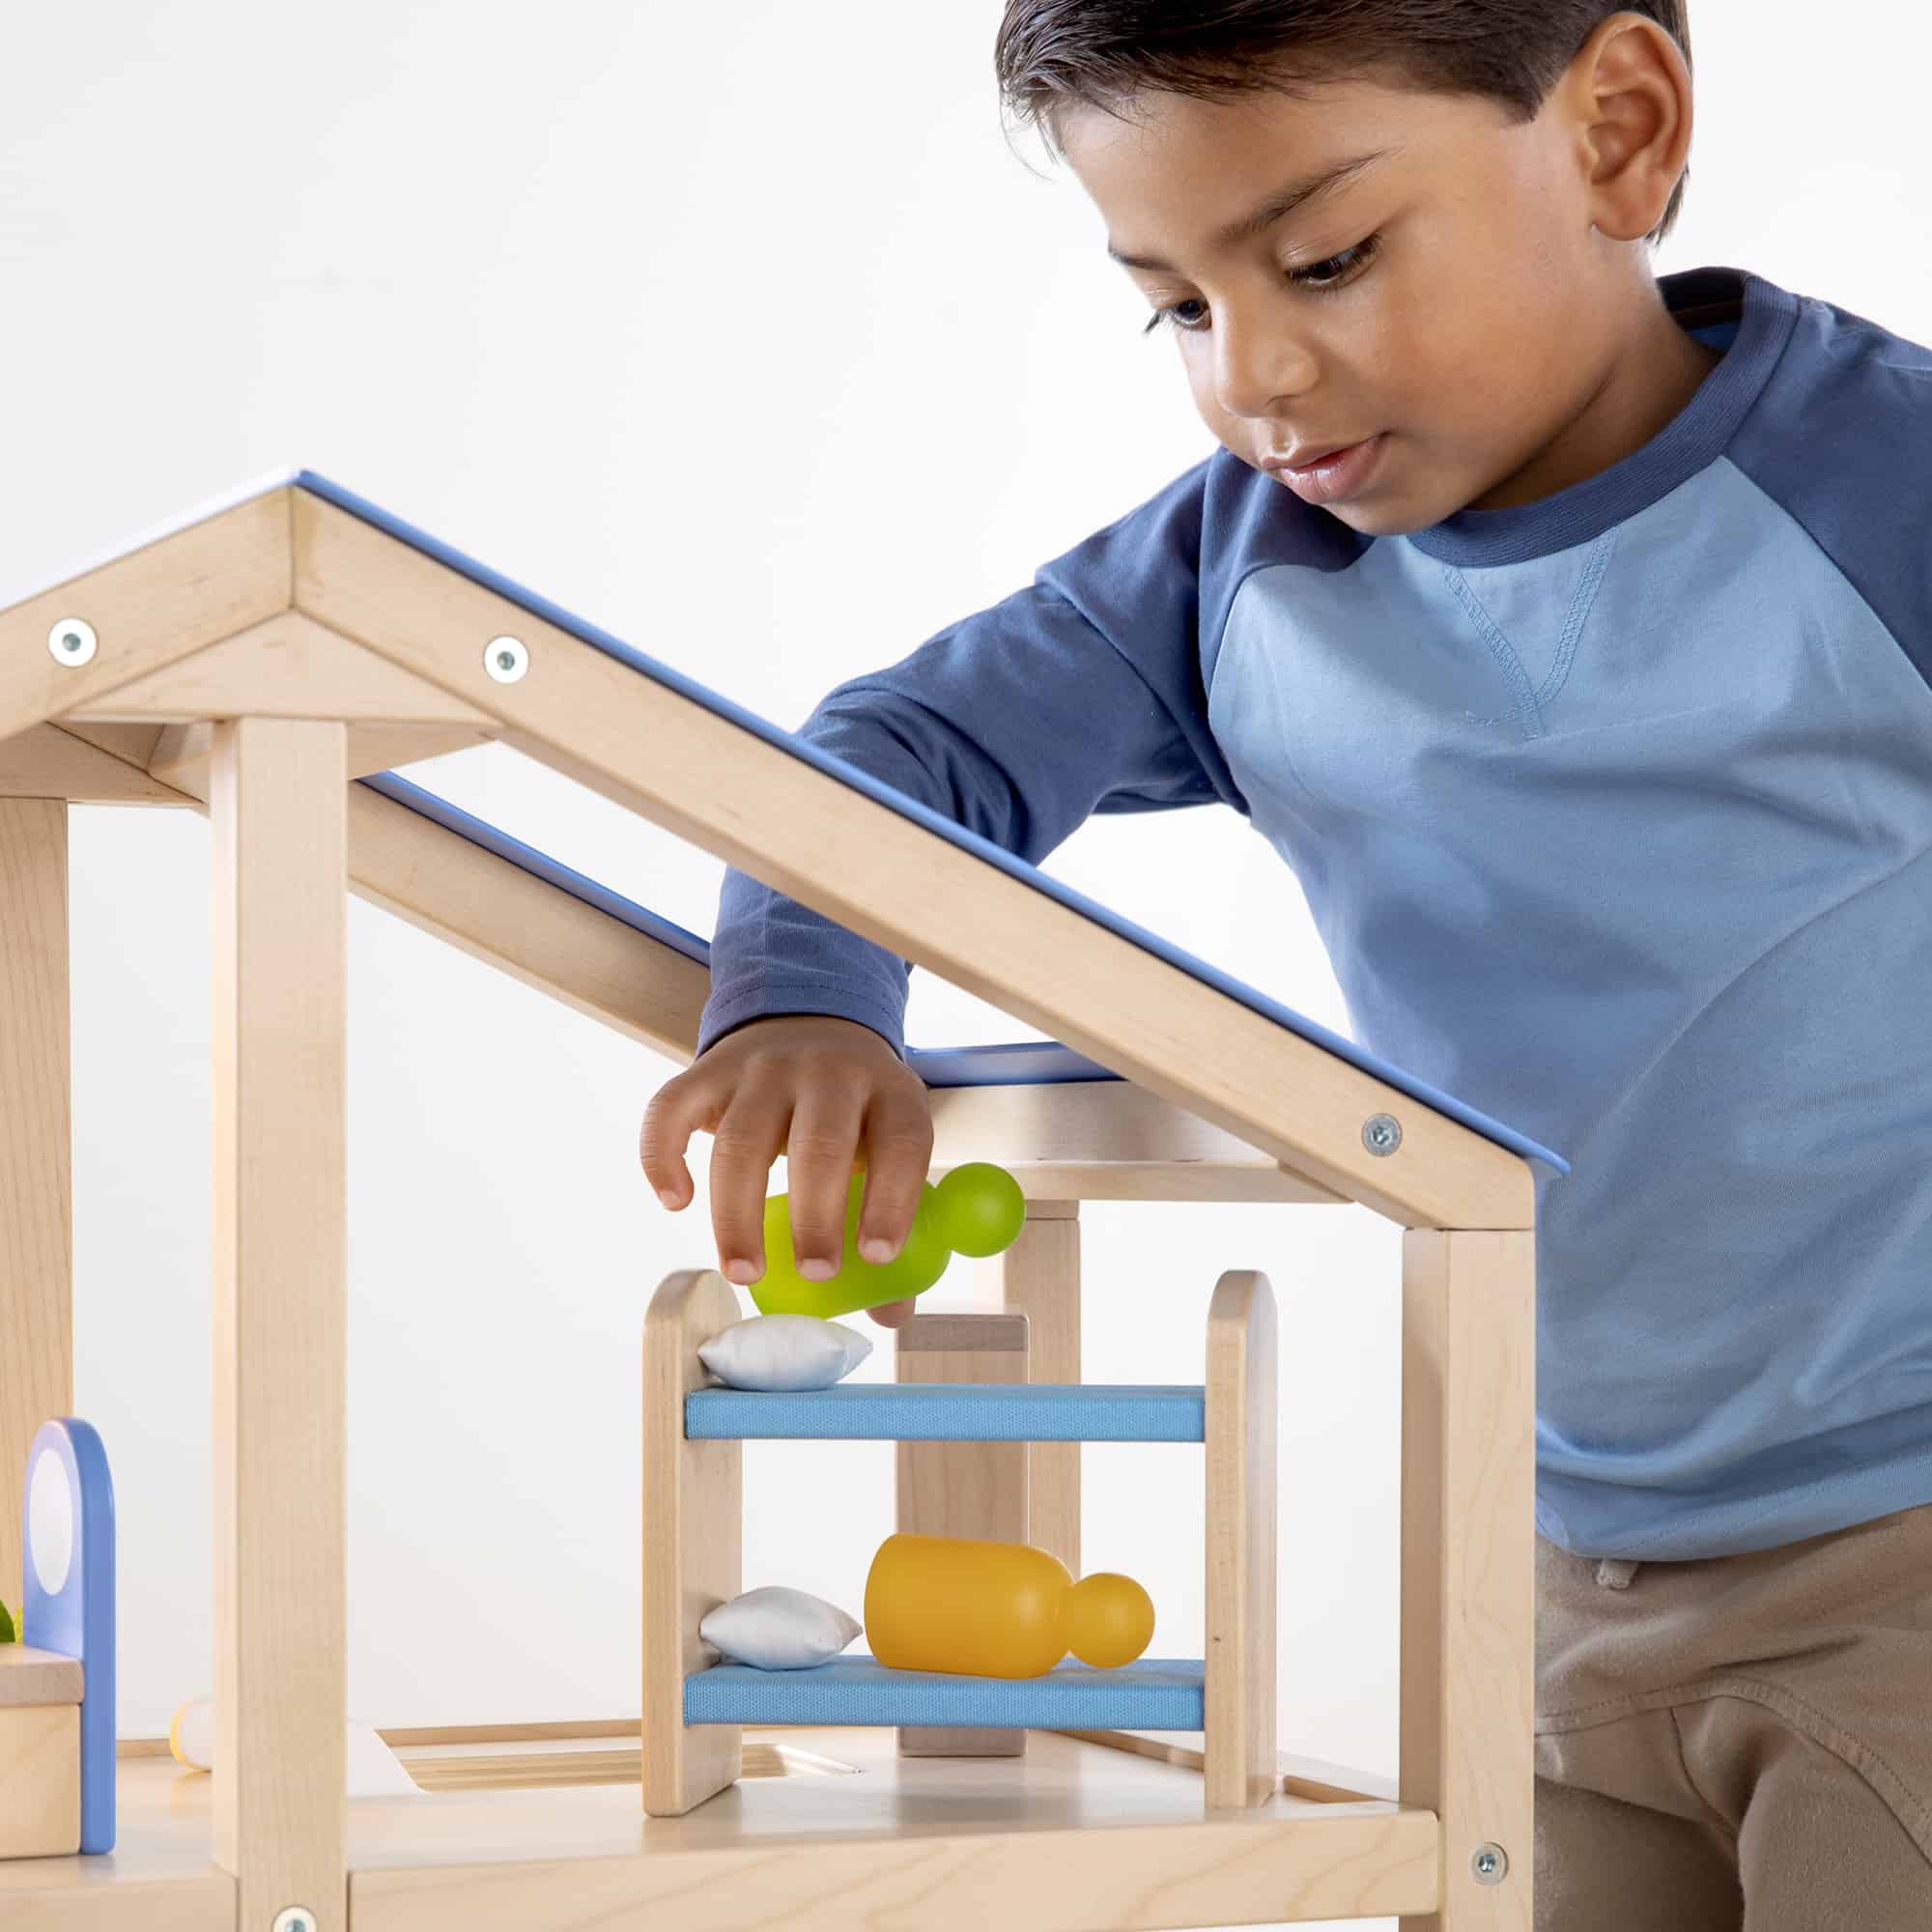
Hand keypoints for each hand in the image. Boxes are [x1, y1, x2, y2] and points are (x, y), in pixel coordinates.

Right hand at [640, 1013, 933, 1327]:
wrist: (810, 1025)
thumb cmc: (856, 1115)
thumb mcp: (890, 1148)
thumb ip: (895, 1224)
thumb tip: (890, 1311)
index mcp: (890, 1092)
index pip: (901, 1142)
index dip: (891, 1200)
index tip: (875, 1258)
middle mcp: (828, 1070)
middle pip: (820, 1142)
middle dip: (815, 1217)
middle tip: (815, 1274)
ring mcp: (763, 1066)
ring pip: (742, 1139)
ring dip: (738, 1213)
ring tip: (746, 1271)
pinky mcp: (708, 1070)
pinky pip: (671, 1110)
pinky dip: (663, 1158)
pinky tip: (677, 1200)